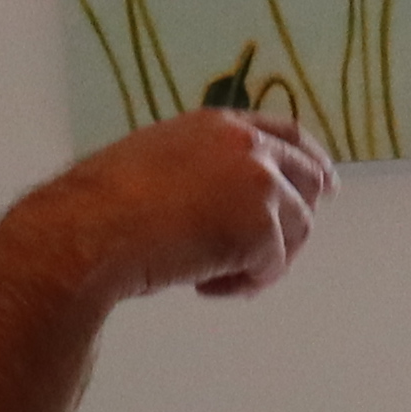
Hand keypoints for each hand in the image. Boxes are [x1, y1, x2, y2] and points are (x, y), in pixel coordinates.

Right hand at [22, 109, 331, 304]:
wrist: (87, 233)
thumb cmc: (101, 209)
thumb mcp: (156, 165)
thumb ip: (199, 170)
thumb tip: (220, 203)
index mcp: (219, 125)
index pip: (286, 133)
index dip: (309, 160)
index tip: (323, 183)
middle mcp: (248, 147)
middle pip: (308, 180)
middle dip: (298, 218)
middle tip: (281, 251)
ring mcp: (259, 186)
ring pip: (297, 230)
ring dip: (262, 259)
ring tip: (212, 276)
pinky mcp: (261, 229)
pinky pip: (272, 268)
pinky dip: (242, 285)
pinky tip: (202, 286)